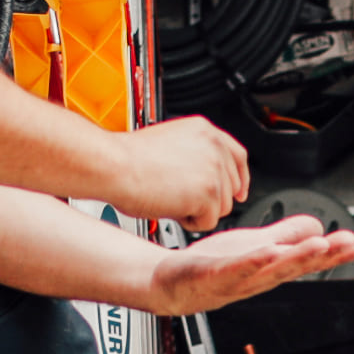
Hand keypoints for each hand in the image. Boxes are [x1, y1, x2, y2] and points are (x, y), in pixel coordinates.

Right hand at [116, 118, 249, 228]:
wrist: (114, 165)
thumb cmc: (127, 157)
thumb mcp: (170, 142)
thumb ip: (194, 154)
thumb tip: (203, 175)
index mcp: (205, 131)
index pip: (237, 156)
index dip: (239, 178)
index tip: (239, 192)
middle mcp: (214, 147)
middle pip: (231, 186)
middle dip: (210, 199)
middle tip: (180, 197)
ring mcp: (214, 170)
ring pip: (222, 207)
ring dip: (197, 210)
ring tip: (170, 198)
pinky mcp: (209, 192)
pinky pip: (208, 221)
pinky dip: (189, 222)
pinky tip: (170, 206)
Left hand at [148, 214, 353, 314]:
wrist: (171, 285)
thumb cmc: (212, 266)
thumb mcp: (258, 246)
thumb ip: (286, 236)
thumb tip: (317, 227)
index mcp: (272, 267)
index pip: (311, 260)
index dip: (337, 253)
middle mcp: (260, 276)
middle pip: (299, 266)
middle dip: (328, 256)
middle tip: (352, 246)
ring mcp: (239, 278)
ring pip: (273, 269)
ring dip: (298, 258)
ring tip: (320, 246)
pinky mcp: (215, 275)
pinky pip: (238, 269)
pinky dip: (254, 262)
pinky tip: (269, 252)